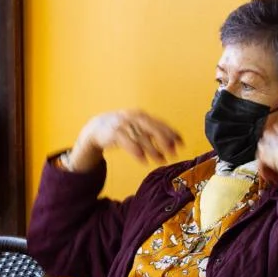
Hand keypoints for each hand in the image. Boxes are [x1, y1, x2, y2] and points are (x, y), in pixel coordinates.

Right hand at [66, 109, 181, 169]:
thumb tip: (175, 141)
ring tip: (161, 160)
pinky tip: (143, 160)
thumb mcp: (137, 127)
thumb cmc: (121, 129)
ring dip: (152, 150)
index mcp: (140, 115)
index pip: (159, 123)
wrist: (96, 128)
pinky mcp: (113, 133)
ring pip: (141, 137)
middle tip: (173, 152)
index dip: (171, 133)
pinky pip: (127, 142)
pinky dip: (136, 151)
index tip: (181, 143)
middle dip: (163, 139)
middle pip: (151, 128)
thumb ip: (152, 132)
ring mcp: (122, 124)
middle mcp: (132, 117)